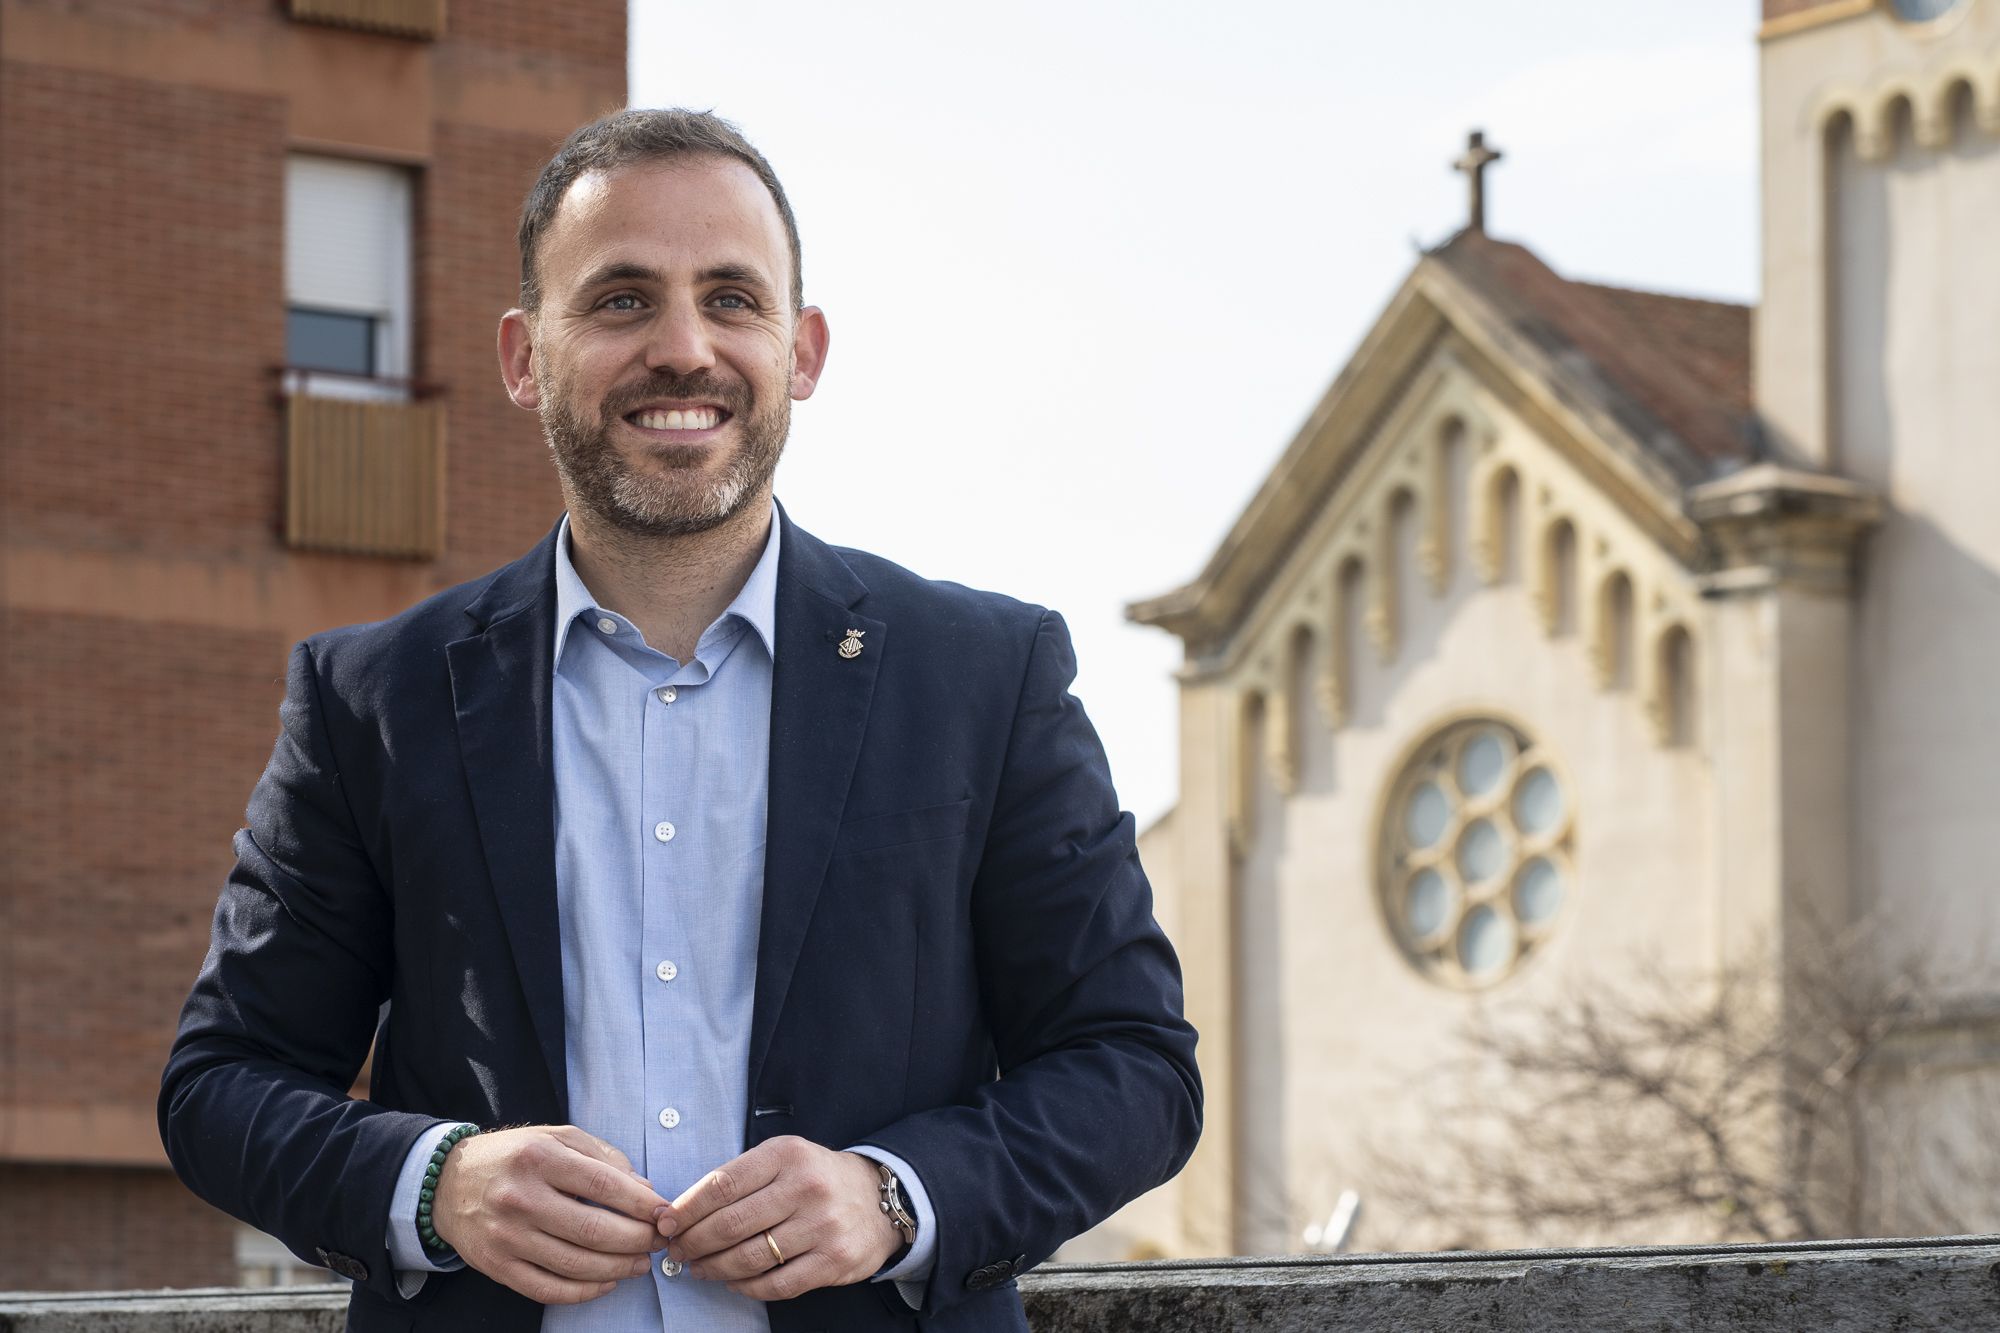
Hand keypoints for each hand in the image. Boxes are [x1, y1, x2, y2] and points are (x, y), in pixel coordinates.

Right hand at [431, 1125, 666, 1304]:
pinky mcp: (496, 1266)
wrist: (447, 1183)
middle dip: (636, 1240)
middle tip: (657, 1241)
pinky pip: (548, 1289)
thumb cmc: (514, 1157)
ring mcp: (507, 1236)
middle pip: (594, 1229)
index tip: (664, 1213)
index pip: (603, 1185)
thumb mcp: (556, 1138)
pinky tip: (607, 1282)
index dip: (642, 1204)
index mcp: (540, 1157)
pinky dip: (584, 1292)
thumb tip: (644, 1190)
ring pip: (575, 1264)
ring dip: (618, 1268)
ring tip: (640, 1263)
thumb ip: (603, 1158)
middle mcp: (521, 1197)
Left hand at [658, 1136, 903, 1301]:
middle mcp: (806, 1187)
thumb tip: (680, 1213)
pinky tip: (734, 1281)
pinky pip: (776, 1284)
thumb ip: (738, 1179)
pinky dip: (746, 1287)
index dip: (686, 1209)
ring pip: (749, 1258)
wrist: (880, 1200)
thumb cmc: (817, 1178)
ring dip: (714, 1268)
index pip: (722, 1184)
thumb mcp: (784, 1158)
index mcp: (787, 1155)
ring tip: (700, 1268)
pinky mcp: (834, 1261)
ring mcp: (823, 1226)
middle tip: (678, 1251)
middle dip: (693, 1242)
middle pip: (730, 1224)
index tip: (666, 1224)